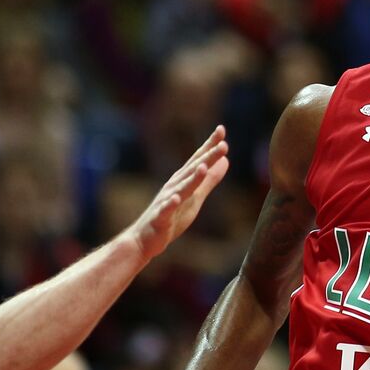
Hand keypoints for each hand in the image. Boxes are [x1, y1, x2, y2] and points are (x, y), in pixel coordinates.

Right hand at [130, 127, 228, 260]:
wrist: (144, 240)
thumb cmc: (171, 217)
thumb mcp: (195, 197)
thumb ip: (209, 180)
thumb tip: (226, 160)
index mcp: (183, 181)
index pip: (198, 160)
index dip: (209, 146)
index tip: (221, 130)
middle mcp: (174, 187)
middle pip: (193, 170)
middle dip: (207, 157)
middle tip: (223, 144)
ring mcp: (166, 202)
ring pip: (181, 188)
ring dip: (192, 178)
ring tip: (202, 167)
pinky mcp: (160, 219)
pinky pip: (165, 211)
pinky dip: (170, 204)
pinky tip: (175, 198)